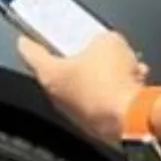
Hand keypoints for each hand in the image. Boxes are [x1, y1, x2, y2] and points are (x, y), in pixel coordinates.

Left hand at [15, 29, 149, 144]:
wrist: (133, 118)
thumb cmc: (112, 83)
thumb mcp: (108, 41)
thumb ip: (101, 39)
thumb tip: (106, 43)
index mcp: (50, 74)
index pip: (28, 52)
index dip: (28, 39)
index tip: (27, 36)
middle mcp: (58, 97)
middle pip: (59, 70)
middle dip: (75, 57)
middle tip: (85, 44)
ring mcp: (76, 113)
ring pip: (84, 86)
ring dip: (99, 75)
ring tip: (120, 65)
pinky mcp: (96, 125)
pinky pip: (101, 101)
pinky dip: (114, 92)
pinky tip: (132, 82)